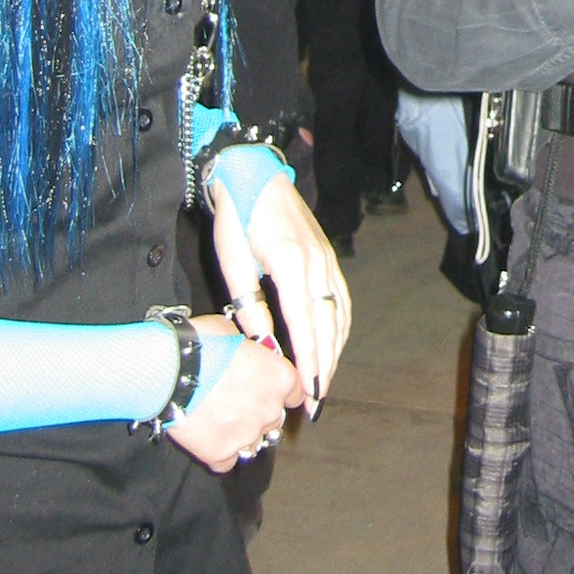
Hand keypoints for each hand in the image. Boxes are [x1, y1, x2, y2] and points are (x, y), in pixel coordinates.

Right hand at [167, 316, 302, 472]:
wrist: (168, 371)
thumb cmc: (202, 344)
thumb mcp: (233, 332)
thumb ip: (249, 349)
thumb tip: (247, 352)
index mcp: (280, 377)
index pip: (296, 392)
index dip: (280, 390)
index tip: (267, 388)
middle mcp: (271, 409)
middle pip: (274, 418)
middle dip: (259, 411)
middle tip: (235, 401)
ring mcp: (247, 435)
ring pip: (253, 442)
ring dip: (241, 433)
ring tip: (219, 420)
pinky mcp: (222, 454)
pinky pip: (227, 461)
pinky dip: (219, 452)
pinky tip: (206, 437)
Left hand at [210, 172, 350, 417]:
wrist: (252, 170)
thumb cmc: (236, 215)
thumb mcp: (232, 260)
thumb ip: (248, 304)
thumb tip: (263, 345)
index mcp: (291, 262)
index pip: (305, 324)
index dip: (309, 362)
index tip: (310, 395)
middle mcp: (317, 261)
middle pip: (328, 324)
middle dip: (325, 366)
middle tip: (316, 402)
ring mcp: (327, 257)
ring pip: (340, 313)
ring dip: (334, 350)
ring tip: (323, 381)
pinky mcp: (327, 254)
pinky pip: (341, 297)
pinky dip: (340, 326)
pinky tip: (332, 344)